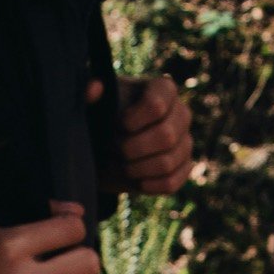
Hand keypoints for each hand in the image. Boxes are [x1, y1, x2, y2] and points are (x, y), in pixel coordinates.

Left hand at [91, 74, 193, 196]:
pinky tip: (134, 178)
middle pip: (166, 136)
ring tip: (119, 165)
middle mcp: (181, 114)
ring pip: (167, 162)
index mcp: (163, 89)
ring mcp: (185, 142)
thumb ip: (88, 94)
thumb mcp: (93, 104)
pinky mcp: (183, 168)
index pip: (157, 105)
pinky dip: (148, 185)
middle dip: (131, 149)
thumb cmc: (102, 118)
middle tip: (112, 150)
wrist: (106, 148)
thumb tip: (94, 88)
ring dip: (135, 169)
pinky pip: (171, 183)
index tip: (115, 126)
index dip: (132, 121)